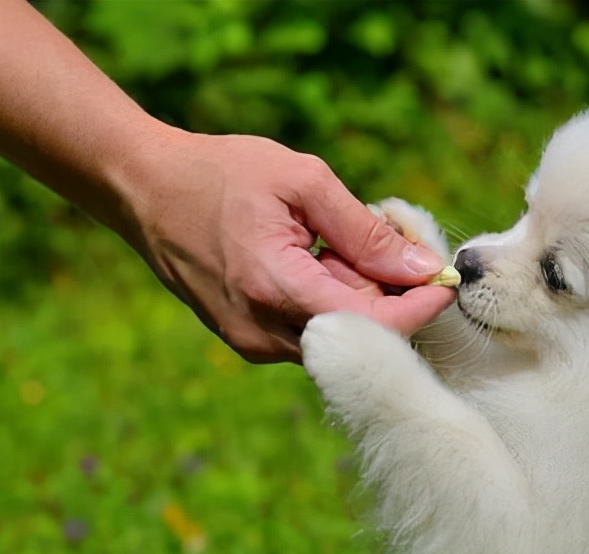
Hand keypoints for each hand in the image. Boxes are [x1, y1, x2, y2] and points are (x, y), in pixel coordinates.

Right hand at [119, 127, 455, 363]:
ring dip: (353, 296)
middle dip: (384, 293)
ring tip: (330, 243)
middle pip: (360, 336)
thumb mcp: (302, 181)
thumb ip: (365, 230)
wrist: (143, 189)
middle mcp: (263, 333)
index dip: (419, 307)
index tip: (445, 278)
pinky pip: (311, 331)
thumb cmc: (221, 173)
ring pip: (338, 336)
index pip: (374, 326)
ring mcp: (252, 345)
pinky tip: (310, 260)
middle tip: (379, 238)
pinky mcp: (248, 343)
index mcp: (276, 289)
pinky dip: (327, 300)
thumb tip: (423, 267)